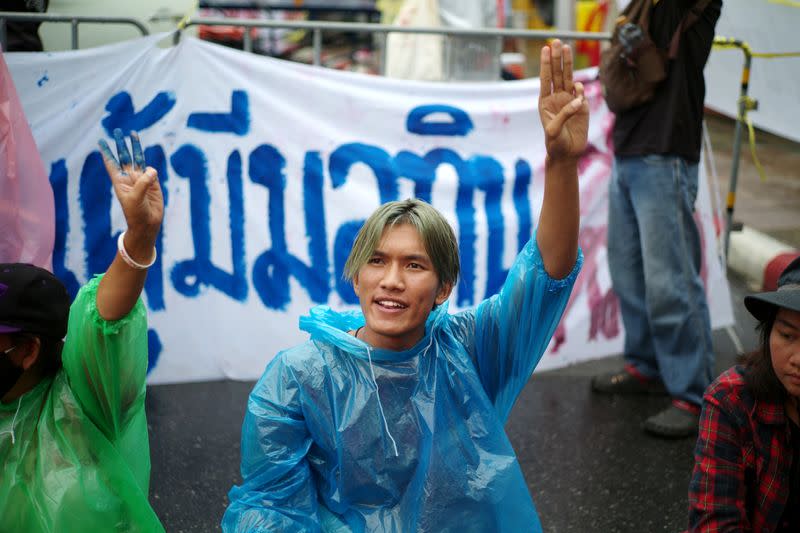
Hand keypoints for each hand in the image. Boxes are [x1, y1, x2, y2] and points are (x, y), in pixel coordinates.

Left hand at [98, 129, 163, 242]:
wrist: (147, 224)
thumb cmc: (136, 213)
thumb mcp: (135, 198)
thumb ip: (143, 183)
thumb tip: (152, 169)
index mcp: (119, 182)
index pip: (111, 163)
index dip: (107, 152)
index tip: (101, 141)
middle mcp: (129, 178)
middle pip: (124, 156)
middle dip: (121, 144)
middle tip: (117, 131)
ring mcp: (141, 180)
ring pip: (138, 159)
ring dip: (135, 147)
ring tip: (133, 134)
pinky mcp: (153, 184)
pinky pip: (152, 171)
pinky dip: (151, 169)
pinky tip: (151, 172)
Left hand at [538, 40, 588, 161]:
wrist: (567, 155)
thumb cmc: (555, 144)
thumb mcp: (553, 131)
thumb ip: (564, 114)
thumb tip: (578, 100)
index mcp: (545, 102)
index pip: (545, 79)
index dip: (546, 64)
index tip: (546, 49)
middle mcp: (557, 99)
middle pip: (557, 74)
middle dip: (557, 58)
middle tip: (557, 42)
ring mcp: (569, 102)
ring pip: (569, 79)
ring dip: (568, 64)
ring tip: (566, 47)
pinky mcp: (582, 107)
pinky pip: (581, 93)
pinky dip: (579, 89)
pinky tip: (577, 91)